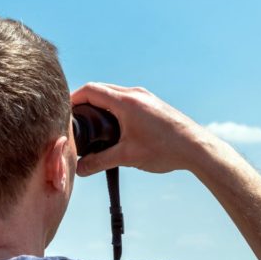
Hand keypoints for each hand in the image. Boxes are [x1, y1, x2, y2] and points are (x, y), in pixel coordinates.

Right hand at [69, 83, 228, 176]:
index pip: (90, 90)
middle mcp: (135, 94)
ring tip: (91, 124)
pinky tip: (114, 127)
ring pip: (115, 94)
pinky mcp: (154, 105)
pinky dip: (115, 108)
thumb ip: (100, 162)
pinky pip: (127, 100)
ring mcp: (146, 97)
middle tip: (73, 119)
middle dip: (85, 102)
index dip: (72, 98)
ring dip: (101, 105)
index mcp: (126, 101)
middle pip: (101, 90)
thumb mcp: (128, 157)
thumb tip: (79, 169)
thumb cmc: (165, 150)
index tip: (62, 111)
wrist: (197, 148)